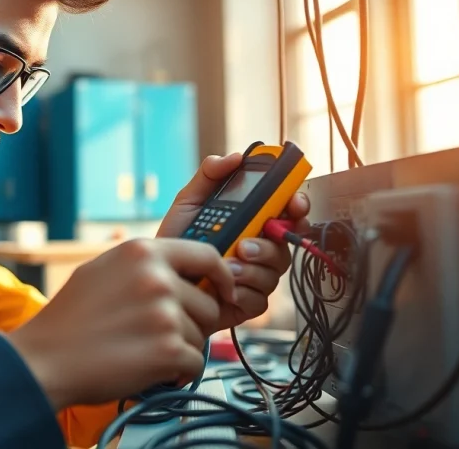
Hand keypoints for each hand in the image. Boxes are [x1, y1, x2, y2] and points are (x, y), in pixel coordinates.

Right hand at [5, 239, 236, 409]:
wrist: (45, 360)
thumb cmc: (70, 319)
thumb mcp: (103, 270)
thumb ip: (144, 265)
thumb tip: (185, 273)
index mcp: (141, 251)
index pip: (206, 256)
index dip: (221, 277)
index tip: (223, 292)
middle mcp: (157, 277)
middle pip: (207, 303)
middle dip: (191, 323)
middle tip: (155, 335)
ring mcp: (165, 314)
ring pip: (202, 336)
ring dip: (179, 349)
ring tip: (140, 350)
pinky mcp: (169, 350)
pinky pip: (196, 363)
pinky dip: (177, 373)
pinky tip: (146, 368)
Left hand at [157, 153, 310, 330]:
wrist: (160, 277)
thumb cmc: (177, 239)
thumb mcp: (189, 202)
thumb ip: (209, 177)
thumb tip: (235, 157)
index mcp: (252, 221)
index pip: (287, 210)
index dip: (297, 205)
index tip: (294, 203)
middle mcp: (260, 247)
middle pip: (287, 241)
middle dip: (272, 242)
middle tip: (245, 244)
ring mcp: (257, 275)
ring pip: (275, 270)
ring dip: (252, 268)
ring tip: (226, 265)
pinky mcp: (249, 301)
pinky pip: (260, 297)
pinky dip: (243, 290)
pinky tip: (224, 288)